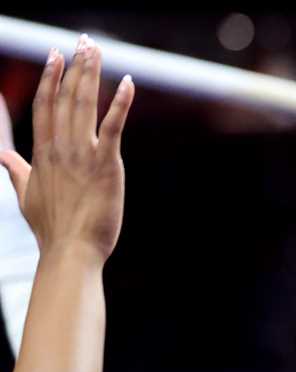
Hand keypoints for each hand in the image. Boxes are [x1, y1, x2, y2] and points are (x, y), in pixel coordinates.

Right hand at [0, 38, 134, 263]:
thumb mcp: (26, 195)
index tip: (55, 56)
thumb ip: (17, 171)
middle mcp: (60, 148)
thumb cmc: (52, 230)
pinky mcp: (107, 165)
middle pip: (65, 97)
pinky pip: (114, 126)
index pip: (44, 106)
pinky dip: (121, 103)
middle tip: (82, 41)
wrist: (71, 251)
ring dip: (92, 75)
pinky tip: (128, 83)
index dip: (50, 78)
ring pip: (85, 105)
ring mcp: (83, 154)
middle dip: (74, 67)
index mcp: (42, 153)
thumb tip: (3, 157)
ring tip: (96, 50)